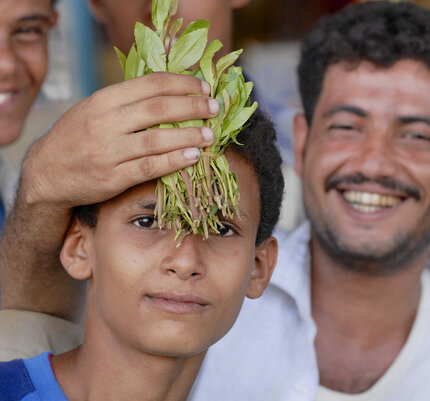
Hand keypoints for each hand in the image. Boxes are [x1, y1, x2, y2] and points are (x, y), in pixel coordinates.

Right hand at [20, 72, 216, 207]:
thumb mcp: (95, 109)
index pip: (151, 84)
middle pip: (159, 109)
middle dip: (193, 107)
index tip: (204, 87)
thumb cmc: (77, 137)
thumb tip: (172, 90)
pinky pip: (150, 167)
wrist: (45, 174)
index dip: (182, 84)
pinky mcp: (112, 178)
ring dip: (189, 135)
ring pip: (158, 139)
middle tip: (214, 108)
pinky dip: (174, 161)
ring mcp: (108, 151)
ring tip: (210, 134)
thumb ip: (128, 100)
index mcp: (103, 99)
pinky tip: (193, 157)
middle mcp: (105, 122)